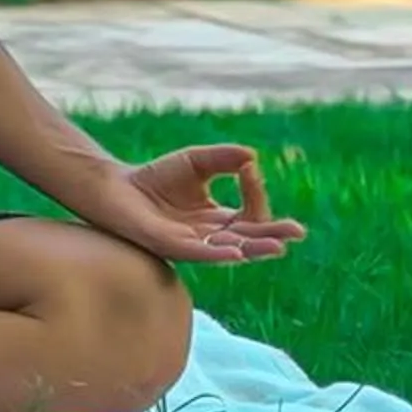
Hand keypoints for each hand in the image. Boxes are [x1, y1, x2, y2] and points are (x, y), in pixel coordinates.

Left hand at [76, 144, 305, 263]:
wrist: (115, 187)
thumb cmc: (155, 178)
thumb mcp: (195, 162)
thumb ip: (223, 159)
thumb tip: (252, 157)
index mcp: (217, 220)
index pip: (250, 214)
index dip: (255, 194)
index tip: (250, 170)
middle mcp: (209, 237)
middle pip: (248, 240)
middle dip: (273, 236)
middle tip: (296, 232)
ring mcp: (191, 245)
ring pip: (230, 251)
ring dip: (254, 249)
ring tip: (278, 247)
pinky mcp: (170, 246)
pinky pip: (199, 254)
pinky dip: (218, 252)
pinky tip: (236, 251)